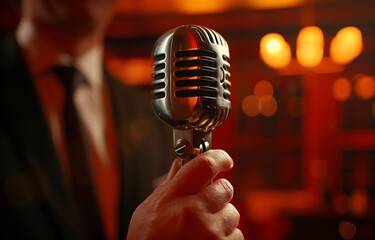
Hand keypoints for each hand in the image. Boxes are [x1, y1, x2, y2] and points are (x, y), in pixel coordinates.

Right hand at [127, 150, 243, 239]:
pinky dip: (225, 237)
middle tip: (204, 203)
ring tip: (202, 228)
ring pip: (232, 213)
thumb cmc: (148, 239)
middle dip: (218, 194)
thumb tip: (181, 164)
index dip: (219, 158)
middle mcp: (193, 212)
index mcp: (173, 197)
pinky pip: (236, 235)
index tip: (224, 160)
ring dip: (221, 218)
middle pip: (225, 188)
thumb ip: (170, 185)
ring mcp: (209, 233)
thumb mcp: (149, 208)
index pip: (205, 165)